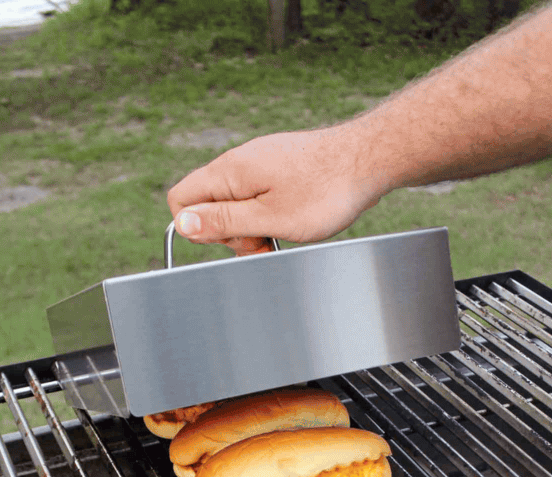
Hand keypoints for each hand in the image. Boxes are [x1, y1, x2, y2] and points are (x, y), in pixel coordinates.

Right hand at [167, 124, 380, 254]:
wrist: (369, 160)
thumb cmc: (326, 190)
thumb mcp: (270, 217)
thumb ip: (224, 222)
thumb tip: (183, 224)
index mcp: (229, 172)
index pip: (181, 199)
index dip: (200, 228)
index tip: (237, 240)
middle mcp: (240, 161)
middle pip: (210, 204)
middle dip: (233, 232)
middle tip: (267, 242)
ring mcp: (261, 162)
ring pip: (239, 202)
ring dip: (256, 225)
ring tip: (287, 232)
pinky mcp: (281, 166)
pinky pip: (262, 195)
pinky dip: (274, 213)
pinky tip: (298, 219)